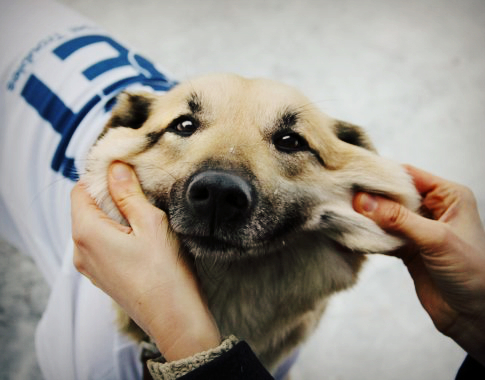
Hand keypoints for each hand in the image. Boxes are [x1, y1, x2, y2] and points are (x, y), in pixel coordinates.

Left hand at [71, 162, 220, 360]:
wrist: (175, 319)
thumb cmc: (165, 273)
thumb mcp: (150, 223)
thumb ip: (128, 192)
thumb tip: (115, 167)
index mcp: (86, 233)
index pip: (79, 190)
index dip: (100, 176)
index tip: (125, 171)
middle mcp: (80, 251)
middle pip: (86, 208)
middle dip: (110, 194)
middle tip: (141, 190)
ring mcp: (91, 267)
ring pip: (96, 226)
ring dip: (116, 214)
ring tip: (145, 214)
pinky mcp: (104, 276)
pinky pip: (103, 244)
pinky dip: (118, 233)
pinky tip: (143, 236)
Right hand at [353, 165, 484, 364]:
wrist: (474, 316)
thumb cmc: (473, 273)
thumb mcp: (436, 239)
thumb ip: (399, 219)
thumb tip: (363, 201)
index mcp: (449, 196)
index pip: (409, 176)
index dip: (382, 176)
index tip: (355, 178)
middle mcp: (433, 209)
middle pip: (393, 195)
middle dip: (370, 198)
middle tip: (343, 196)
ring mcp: (418, 229)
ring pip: (385, 216)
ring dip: (367, 218)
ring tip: (343, 213)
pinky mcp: (407, 249)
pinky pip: (383, 236)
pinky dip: (369, 236)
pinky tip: (353, 234)